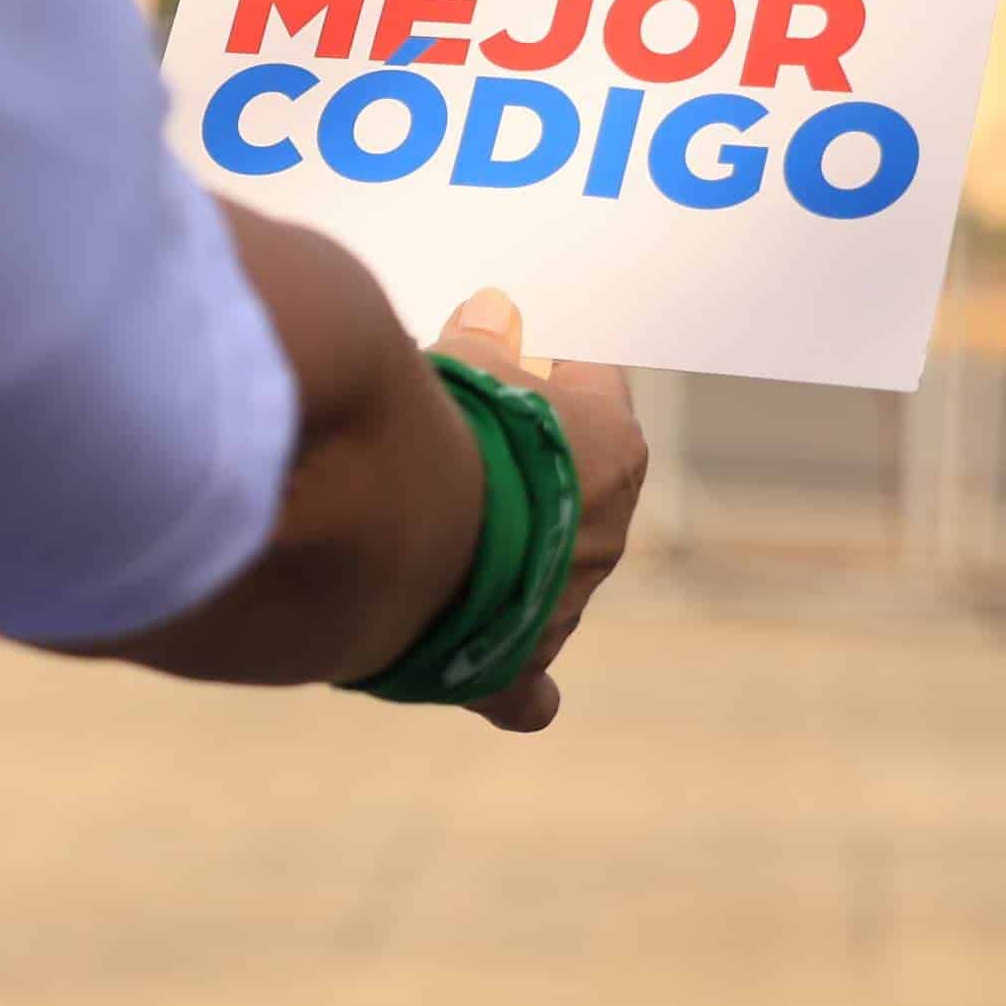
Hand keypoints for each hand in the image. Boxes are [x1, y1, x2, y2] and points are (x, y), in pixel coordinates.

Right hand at [426, 290, 646, 733]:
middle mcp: (605, 534)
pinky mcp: (512, 669)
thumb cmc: (437, 428)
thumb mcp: (463, 359)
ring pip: (551, 578)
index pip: (597, 386)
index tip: (505, 353)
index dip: (548, 367)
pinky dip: (520, 688)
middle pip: (573, 487)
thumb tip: (498, 314)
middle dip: (523, 465)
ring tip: (434, 533)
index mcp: (613, 450)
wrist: (392, 530)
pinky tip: (515, 692)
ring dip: (509, 557)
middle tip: (454, 437)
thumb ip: (486, 341)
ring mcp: (564, 607)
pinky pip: (527, 689)